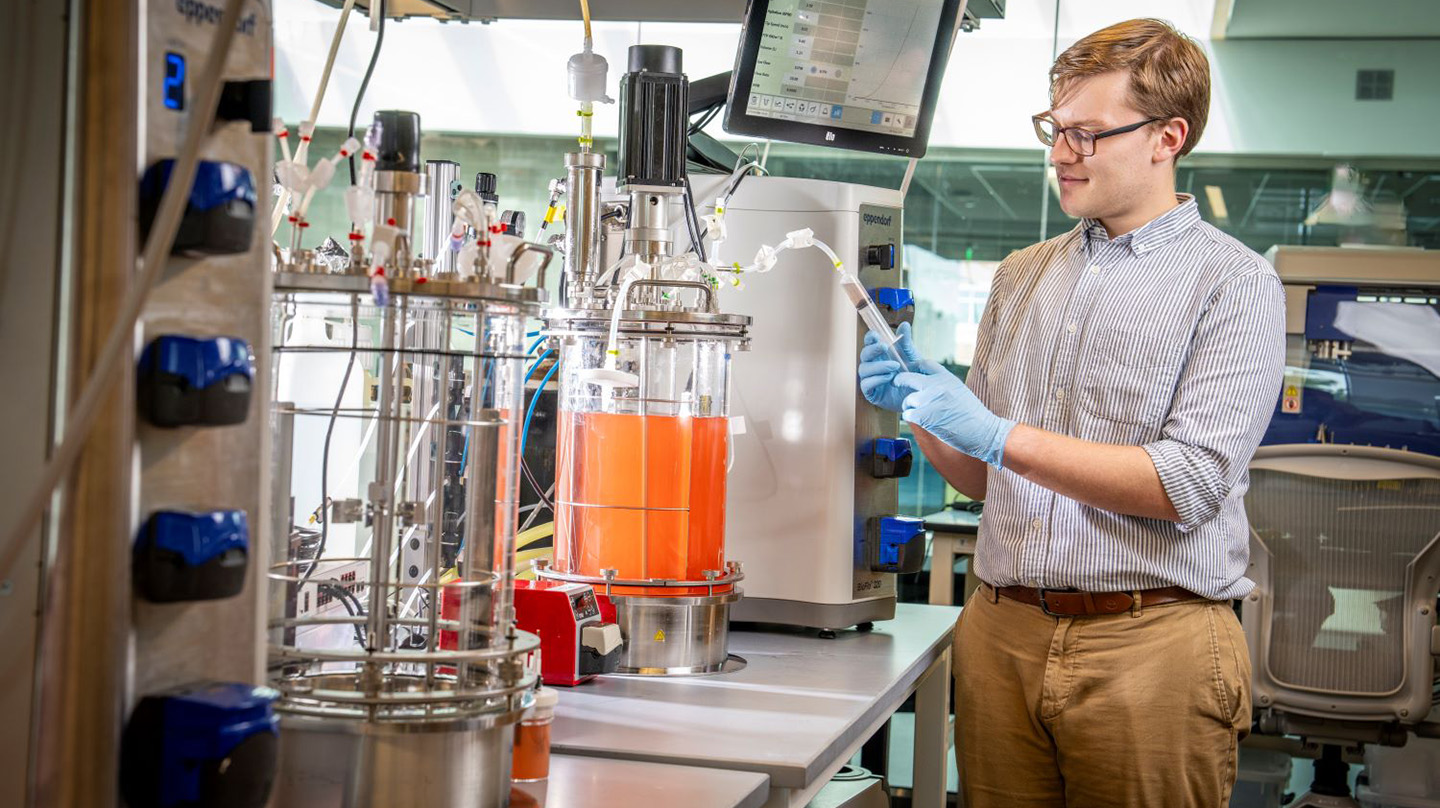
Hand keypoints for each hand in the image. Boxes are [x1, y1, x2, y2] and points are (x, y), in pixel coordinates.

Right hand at [858, 323, 940, 411]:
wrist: (919, 396)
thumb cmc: (913, 375)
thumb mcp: (912, 357)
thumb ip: (906, 342)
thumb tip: (904, 324)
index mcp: (880, 354)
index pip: (869, 343)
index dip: (870, 338)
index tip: (875, 335)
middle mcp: (873, 365)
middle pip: (864, 354)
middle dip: (873, 350)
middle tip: (885, 347)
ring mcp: (870, 379)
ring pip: (863, 369)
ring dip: (878, 366)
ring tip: (895, 367)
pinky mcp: (871, 393)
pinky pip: (866, 384)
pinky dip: (877, 379)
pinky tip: (890, 378)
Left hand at [896, 366, 1016, 467]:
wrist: (984, 431)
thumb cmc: (974, 416)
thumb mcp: (959, 391)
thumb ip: (943, 386)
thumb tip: (927, 385)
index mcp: (947, 378)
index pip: (925, 364)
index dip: (915, 367)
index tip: (911, 372)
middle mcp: (937, 385)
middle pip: (908, 378)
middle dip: (901, 381)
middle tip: (898, 383)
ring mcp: (930, 400)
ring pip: (908, 400)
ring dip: (910, 407)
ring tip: (921, 414)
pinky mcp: (925, 416)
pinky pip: (908, 414)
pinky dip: (912, 419)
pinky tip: (922, 422)